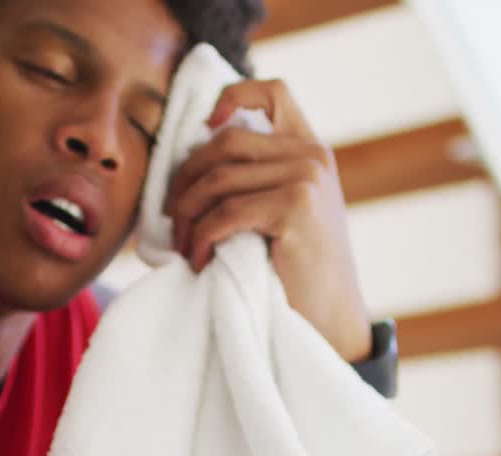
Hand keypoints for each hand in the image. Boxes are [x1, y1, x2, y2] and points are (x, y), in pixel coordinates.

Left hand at [163, 79, 371, 361]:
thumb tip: (192, 157)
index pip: (273, 92)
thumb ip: (261, 176)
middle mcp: (312, 155)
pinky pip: (224, 212)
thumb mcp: (286, 211)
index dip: (232, 95)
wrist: (330, 319)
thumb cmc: (298, 271)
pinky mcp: (294, 208)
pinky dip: (200, 238)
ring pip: (217, 180)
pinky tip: (199, 261)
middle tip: (171, 219)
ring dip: (187, 216)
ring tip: (184, 247)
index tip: (203, 126)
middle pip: (224, 142)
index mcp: (311, 149)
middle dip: (185, 180)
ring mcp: (306, 177)